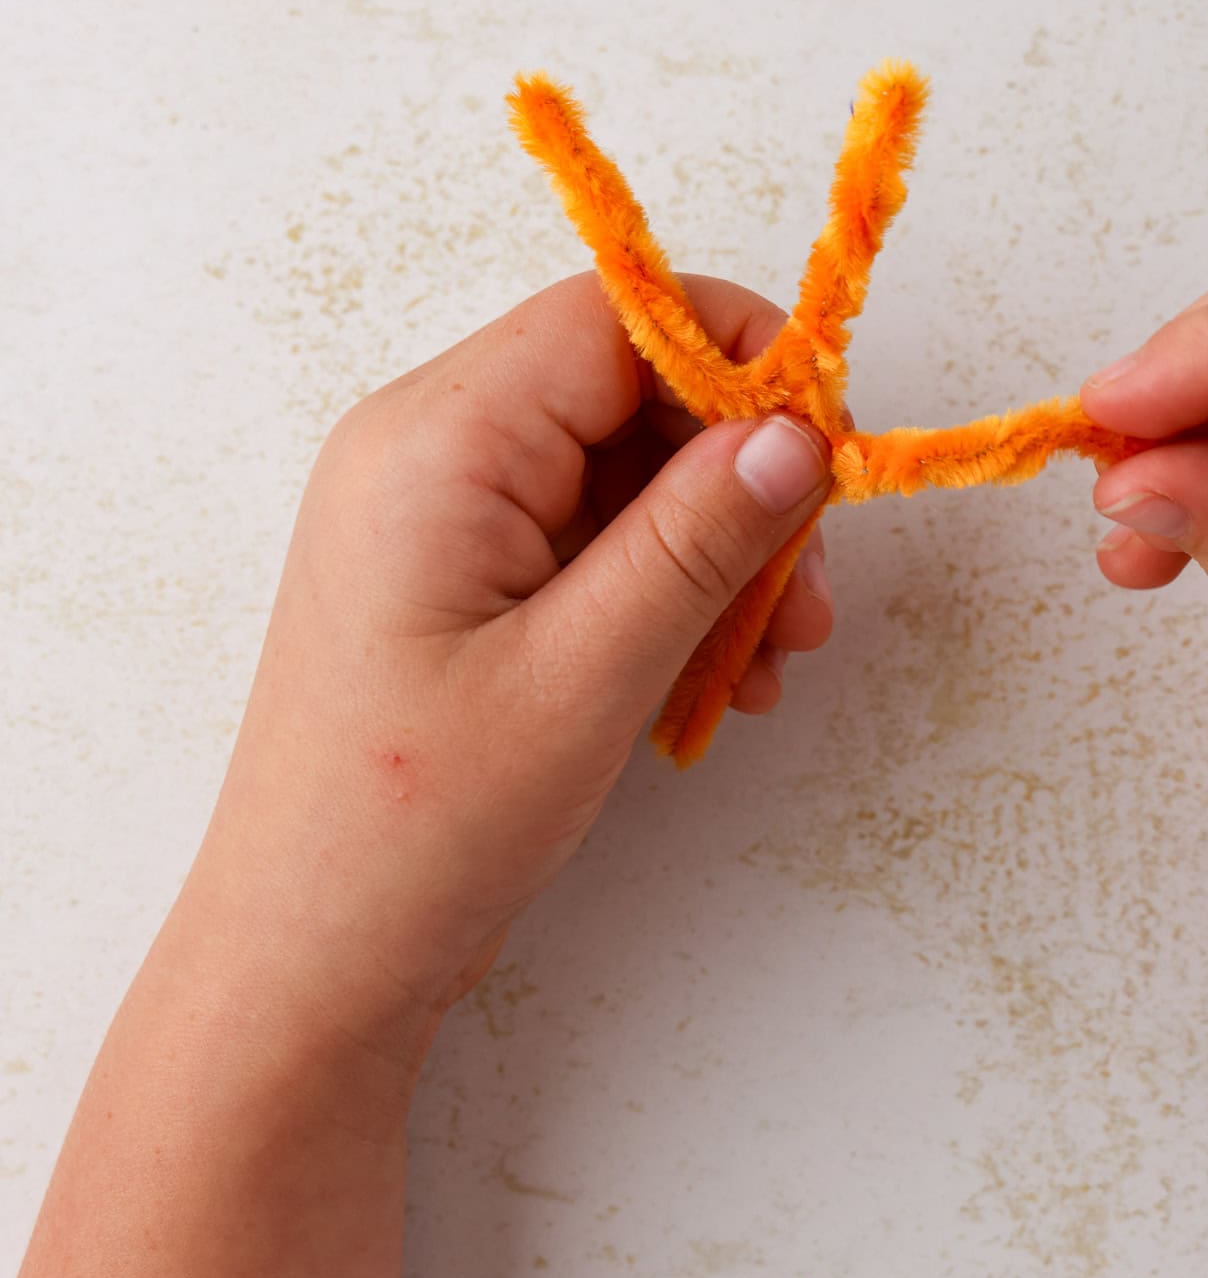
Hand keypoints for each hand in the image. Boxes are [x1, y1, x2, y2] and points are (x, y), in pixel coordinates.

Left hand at [185, 273, 833, 1068]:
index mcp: (437, 441)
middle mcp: (427, 450)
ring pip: (620, 473)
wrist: (309, 958)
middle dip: (736, 481)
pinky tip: (714, 676)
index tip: (829, 452)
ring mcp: (438, 515)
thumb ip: (696, 540)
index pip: (615, 319)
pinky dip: (663, 592)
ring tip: (768, 663)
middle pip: (627, 392)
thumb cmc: (421, 824)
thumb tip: (799, 433)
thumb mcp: (585, 674)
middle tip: (810, 596)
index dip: (739, 360)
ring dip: (713, 551)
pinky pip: (587, 539)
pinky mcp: (456, 577)